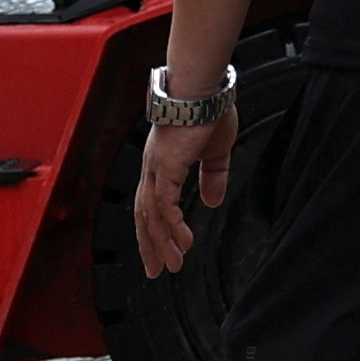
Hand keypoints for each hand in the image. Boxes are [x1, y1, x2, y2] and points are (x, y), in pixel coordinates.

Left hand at [134, 104, 235, 275]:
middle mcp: (152, 168)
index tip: (161, 252)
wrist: (203, 88)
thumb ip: (213, 177)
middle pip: (143, 216)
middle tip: (156, 272)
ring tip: (175, 265)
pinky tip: (182, 242)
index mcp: (162, 164)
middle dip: (149, 245)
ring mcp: (156, 168)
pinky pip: (165, 204)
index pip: (151, 204)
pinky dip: (172, 226)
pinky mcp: (166, 166)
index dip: (154, 230)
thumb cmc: (209, 110)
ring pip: (152, 215)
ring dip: (162, 243)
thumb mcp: (215, 152)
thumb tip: (213, 202)